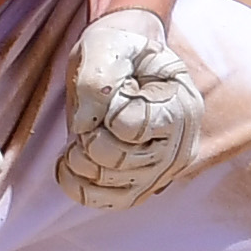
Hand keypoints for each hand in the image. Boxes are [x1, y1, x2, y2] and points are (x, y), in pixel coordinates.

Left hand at [58, 6, 201, 205]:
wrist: (123, 62)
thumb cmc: (118, 50)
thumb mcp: (106, 47)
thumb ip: (96, 78)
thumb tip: (84, 125)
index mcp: (182, 105)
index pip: (130, 126)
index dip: (106, 111)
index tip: (114, 93)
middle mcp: (181, 146)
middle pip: (118, 160)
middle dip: (89, 137)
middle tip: (90, 117)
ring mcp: (163, 172)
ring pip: (110, 185)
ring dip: (80, 161)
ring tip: (78, 137)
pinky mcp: (143, 187)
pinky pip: (107, 203)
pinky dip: (78, 187)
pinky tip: (68, 164)